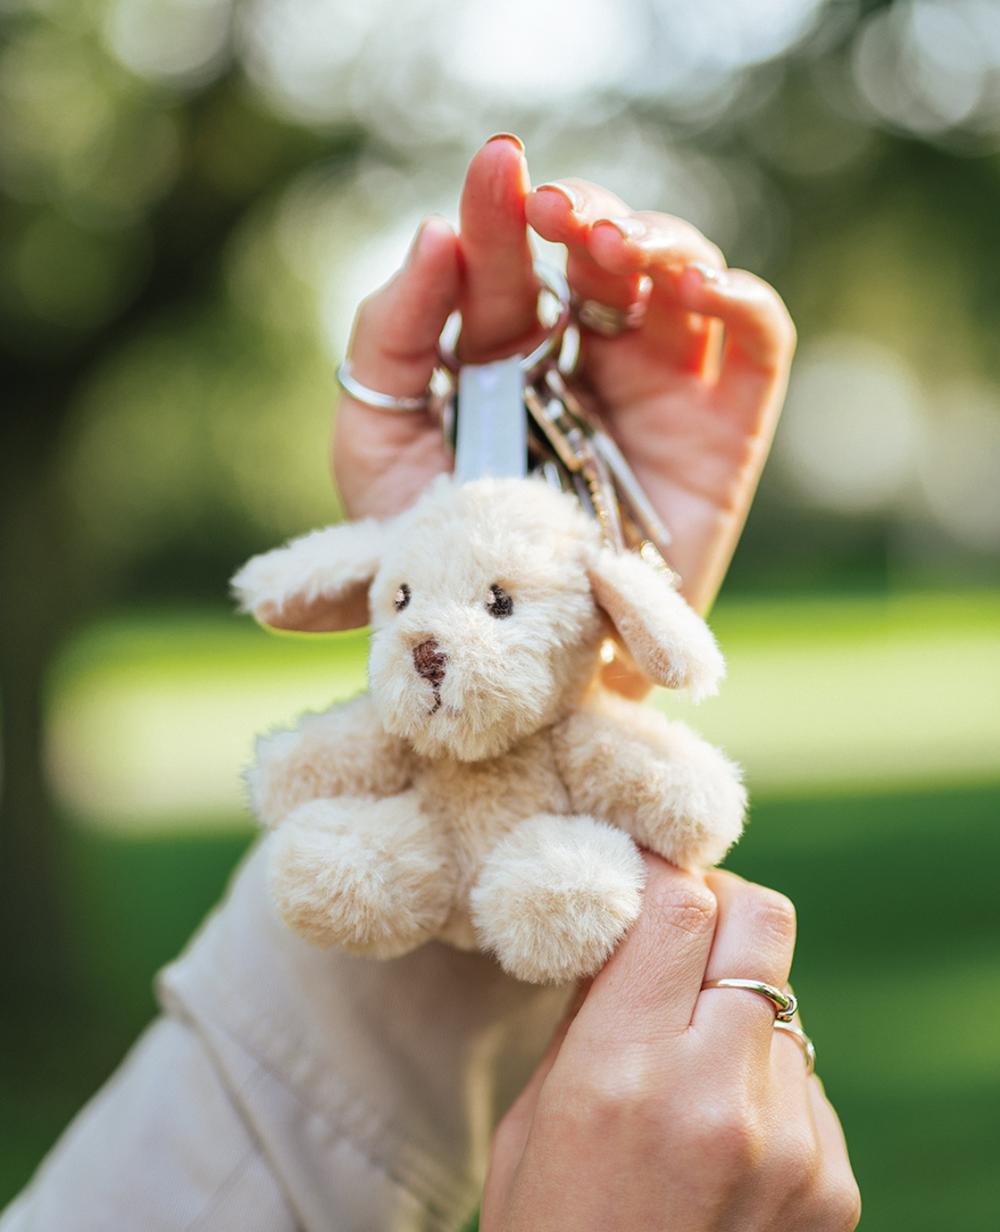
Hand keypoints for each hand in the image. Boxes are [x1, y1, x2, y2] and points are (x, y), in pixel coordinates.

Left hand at [333, 135, 794, 613]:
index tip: (492, 174)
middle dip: (585, 213)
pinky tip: (695, 286)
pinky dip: (739, 295)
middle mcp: (582, 362)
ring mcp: (656, 390)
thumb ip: (386, 342)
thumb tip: (434, 234)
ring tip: (615, 246)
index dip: (500, 213)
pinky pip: (755, 340)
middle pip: (601, 254)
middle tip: (556, 210)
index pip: (508, 266)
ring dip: (659, 238)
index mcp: (502, 359)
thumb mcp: (375, 448)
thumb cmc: (434, 563)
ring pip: (681, 276)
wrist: (510, 664)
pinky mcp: (722, 430)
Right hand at [476, 858, 859, 1231]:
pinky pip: (808, 1082)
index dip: (666, 867)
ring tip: (695, 1068)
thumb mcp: (535, 1118)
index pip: (680, 903)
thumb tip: (632, 925)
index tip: (649, 865)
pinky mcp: (835, 1185)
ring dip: (742, 1006)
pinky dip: (767, 1082)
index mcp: (622, 1072)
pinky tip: (725, 1139)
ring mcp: (793, 1143)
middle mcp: (720, 1093)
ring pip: (786, 1002)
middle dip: (724, 906)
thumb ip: (593, 1013)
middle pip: (762, 920)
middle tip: (688, 929)